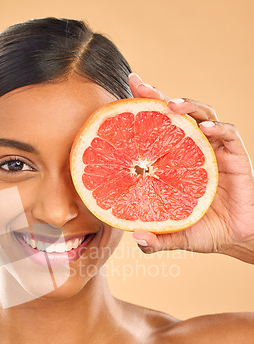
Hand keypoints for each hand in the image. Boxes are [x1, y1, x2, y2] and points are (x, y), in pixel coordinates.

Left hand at [127, 73, 253, 263]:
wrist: (236, 238)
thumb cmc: (203, 231)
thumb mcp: (174, 235)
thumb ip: (155, 240)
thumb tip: (136, 238)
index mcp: (174, 162)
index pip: (157, 129)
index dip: (143, 109)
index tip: (126, 91)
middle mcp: (193, 150)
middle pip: (177, 115)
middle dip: (159, 96)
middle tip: (140, 85)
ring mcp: (214, 151)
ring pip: (203, 116)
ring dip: (188, 106)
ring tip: (171, 105)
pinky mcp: (235, 157)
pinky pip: (228, 135)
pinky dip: (217, 129)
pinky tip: (203, 129)